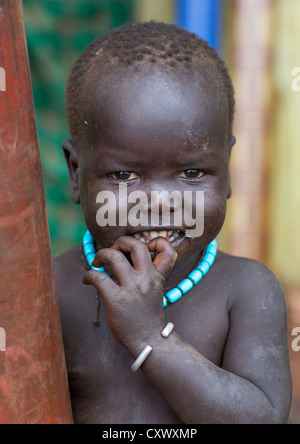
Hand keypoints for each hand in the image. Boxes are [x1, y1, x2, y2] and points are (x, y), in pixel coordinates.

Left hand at [83, 236, 176, 351]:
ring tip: (97, 262)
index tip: (144, 248)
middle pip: (136, 245)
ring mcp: (131, 288)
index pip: (168, 249)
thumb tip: (122, 257)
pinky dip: (89, 275)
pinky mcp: (116, 299)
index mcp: (157, 276)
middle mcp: (146, 278)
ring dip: (101, 254)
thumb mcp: (155, 290)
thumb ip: (146, 274)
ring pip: (114, 256)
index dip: (156, 242)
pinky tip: (88, 280)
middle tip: (113, 251)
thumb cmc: (148, 315)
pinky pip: (98, 277)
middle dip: (120, 242)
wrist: (149, 340)